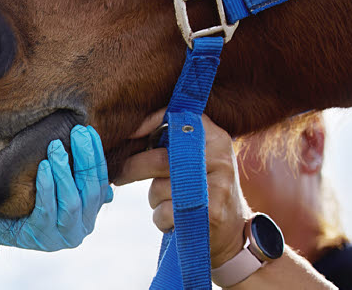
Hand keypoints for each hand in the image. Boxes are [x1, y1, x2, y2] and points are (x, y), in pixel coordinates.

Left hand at [0, 125, 113, 277]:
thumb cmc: (20, 195)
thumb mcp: (49, 181)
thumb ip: (69, 168)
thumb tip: (88, 137)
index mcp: (88, 214)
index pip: (100, 182)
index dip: (96, 155)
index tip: (88, 130)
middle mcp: (80, 229)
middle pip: (91, 191)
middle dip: (85, 158)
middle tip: (77, 132)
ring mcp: (61, 237)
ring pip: (72, 202)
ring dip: (64, 171)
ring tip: (55, 146)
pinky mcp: (39, 237)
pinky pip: (47, 211)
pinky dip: (47, 187)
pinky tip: (43, 166)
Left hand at [117, 111, 249, 267]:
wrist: (233, 232)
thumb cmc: (202, 189)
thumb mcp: (198, 159)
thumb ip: (173, 143)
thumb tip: (127, 133)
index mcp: (215, 137)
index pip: (178, 119)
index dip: (148, 123)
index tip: (127, 133)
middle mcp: (219, 158)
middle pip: (160, 158)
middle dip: (133, 168)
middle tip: (118, 176)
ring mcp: (217, 186)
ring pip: (160, 189)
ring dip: (154, 200)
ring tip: (170, 204)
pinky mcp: (210, 213)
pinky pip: (165, 212)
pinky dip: (161, 219)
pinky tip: (176, 220)